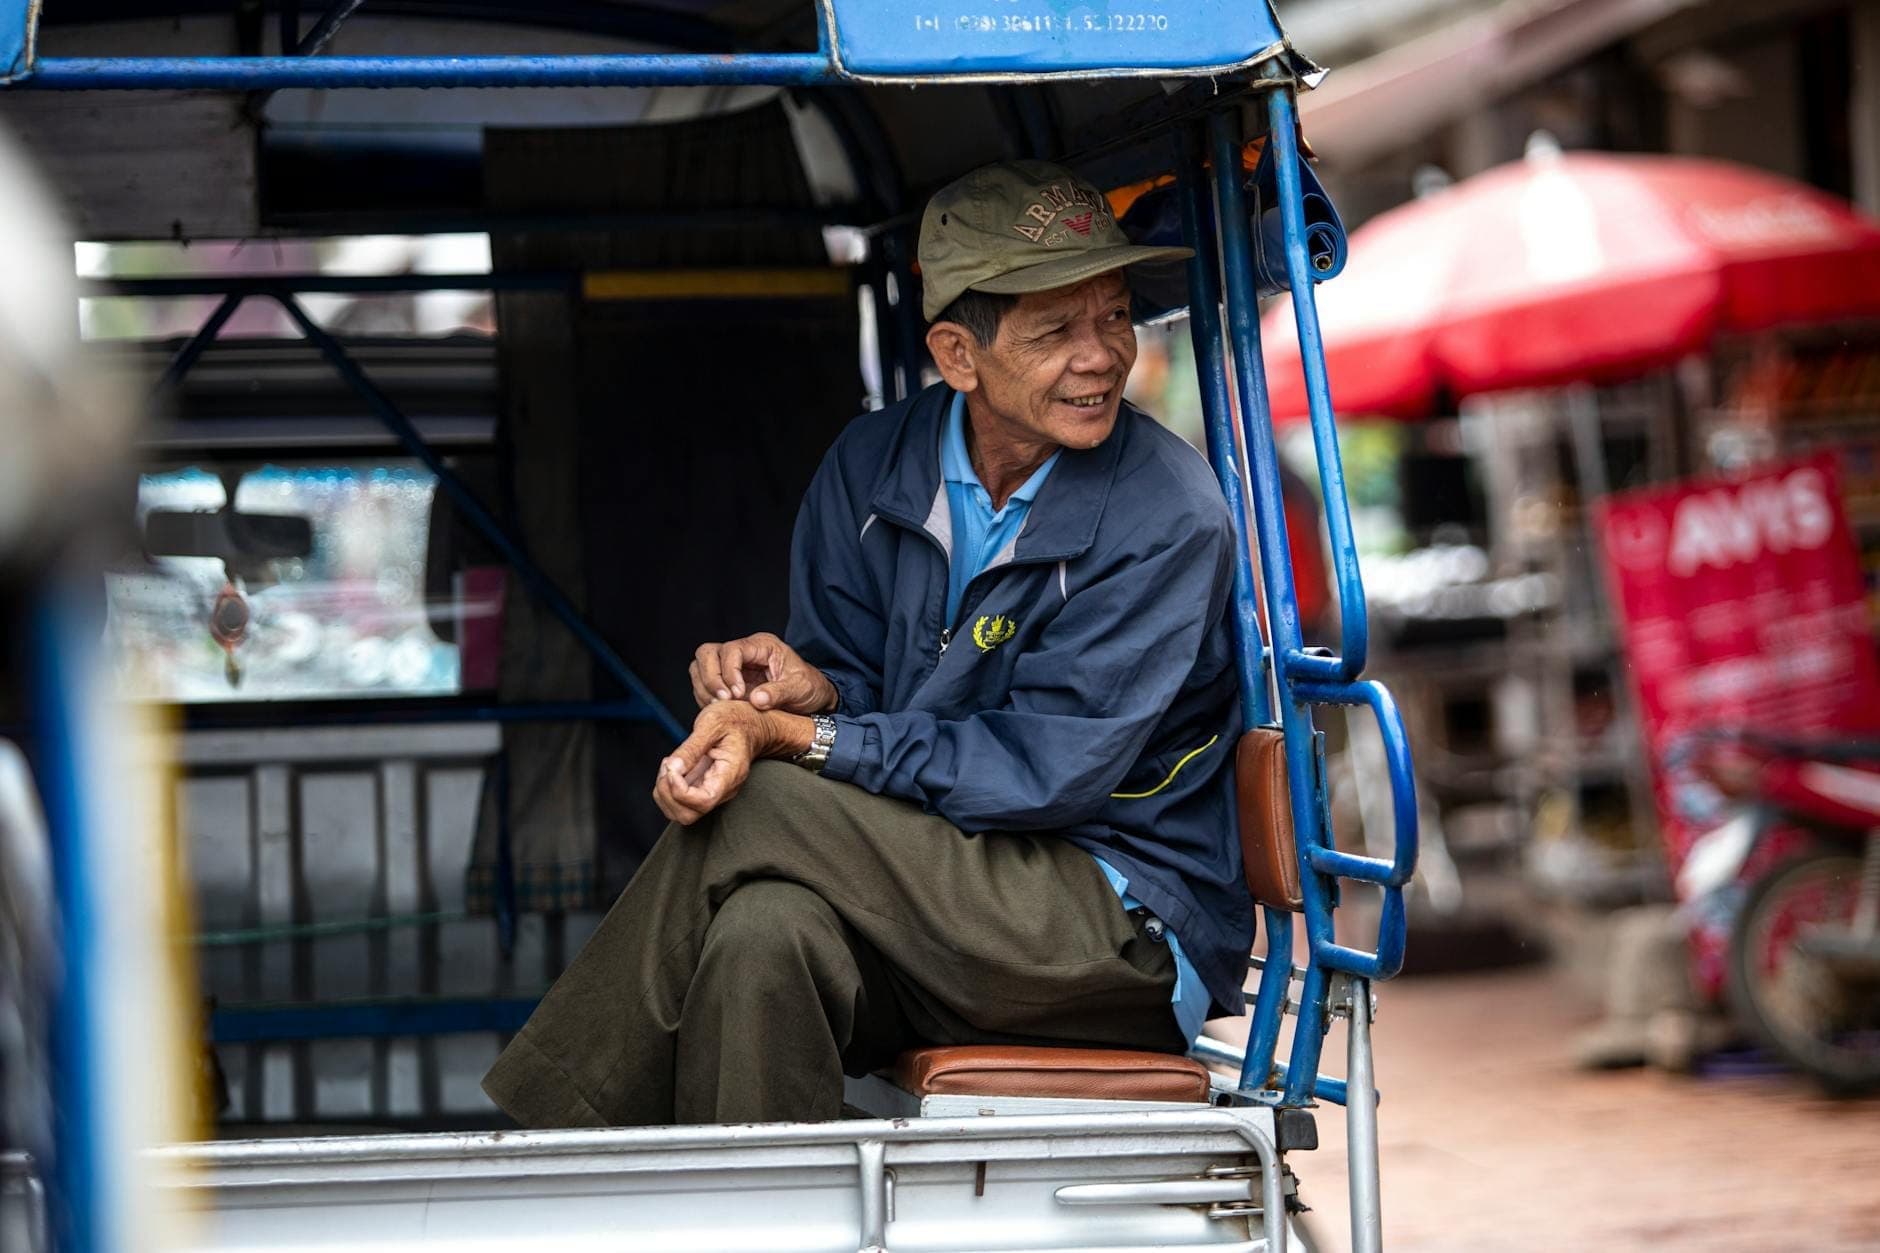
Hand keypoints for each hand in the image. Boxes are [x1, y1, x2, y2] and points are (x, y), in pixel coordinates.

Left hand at [652, 701, 813, 825]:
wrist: (751, 726)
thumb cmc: (735, 721)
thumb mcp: (713, 722)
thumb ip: (692, 747)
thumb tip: (672, 768)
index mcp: (730, 775)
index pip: (703, 801)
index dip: (680, 790)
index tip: (672, 767)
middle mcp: (723, 791)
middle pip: (688, 815)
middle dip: (668, 794)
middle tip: (668, 766)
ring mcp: (713, 793)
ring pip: (680, 813)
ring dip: (664, 792)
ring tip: (670, 764)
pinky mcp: (702, 790)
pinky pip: (679, 803)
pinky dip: (666, 789)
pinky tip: (673, 768)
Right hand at [689, 632, 837, 714]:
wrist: (812, 699)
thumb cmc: (809, 688)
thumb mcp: (800, 689)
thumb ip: (779, 693)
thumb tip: (756, 700)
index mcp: (762, 646)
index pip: (731, 650)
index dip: (729, 672)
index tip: (738, 694)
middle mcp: (743, 652)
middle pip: (707, 653)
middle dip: (710, 678)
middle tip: (724, 700)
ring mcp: (731, 667)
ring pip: (699, 668)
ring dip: (705, 689)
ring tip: (722, 707)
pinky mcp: (725, 683)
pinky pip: (703, 686)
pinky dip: (706, 698)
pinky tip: (721, 710)